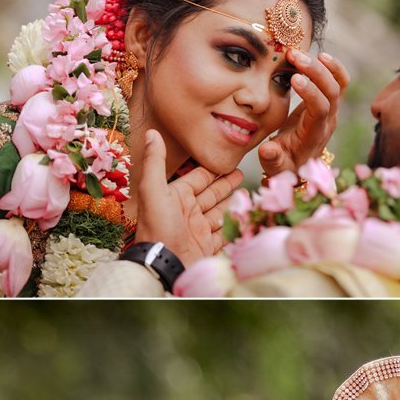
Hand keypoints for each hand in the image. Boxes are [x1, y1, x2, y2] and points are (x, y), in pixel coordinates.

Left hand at [134, 130, 241, 264]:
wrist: (165, 266)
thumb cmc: (158, 228)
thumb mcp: (153, 190)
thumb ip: (155, 161)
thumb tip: (153, 133)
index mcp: (175, 197)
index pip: (198, 178)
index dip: (212, 169)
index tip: (226, 160)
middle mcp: (187, 212)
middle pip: (211, 194)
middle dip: (225, 184)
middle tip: (241, 173)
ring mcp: (198, 230)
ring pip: (219, 212)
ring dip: (231, 202)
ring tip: (247, 192)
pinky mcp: (207, 247)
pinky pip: (224, 233)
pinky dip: (234, 225)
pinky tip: (244, 217)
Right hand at [258, 50, 348, 177]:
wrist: (299, 164)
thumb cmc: (284, 163)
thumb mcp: (275, 166)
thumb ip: (272, 159)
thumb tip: (267, 150)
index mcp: (314, 135)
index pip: (320, 110)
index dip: (310, 93)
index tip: (294, 78)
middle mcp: (328, 121)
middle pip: (333, 92)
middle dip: (316, 72)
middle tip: (294, 56)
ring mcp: (332, 110)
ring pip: (339, 83)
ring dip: (325, 65)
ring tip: (303, 52)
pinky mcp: (329, 102)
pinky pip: (339, 81)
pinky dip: (332, 66)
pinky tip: (316, 55)